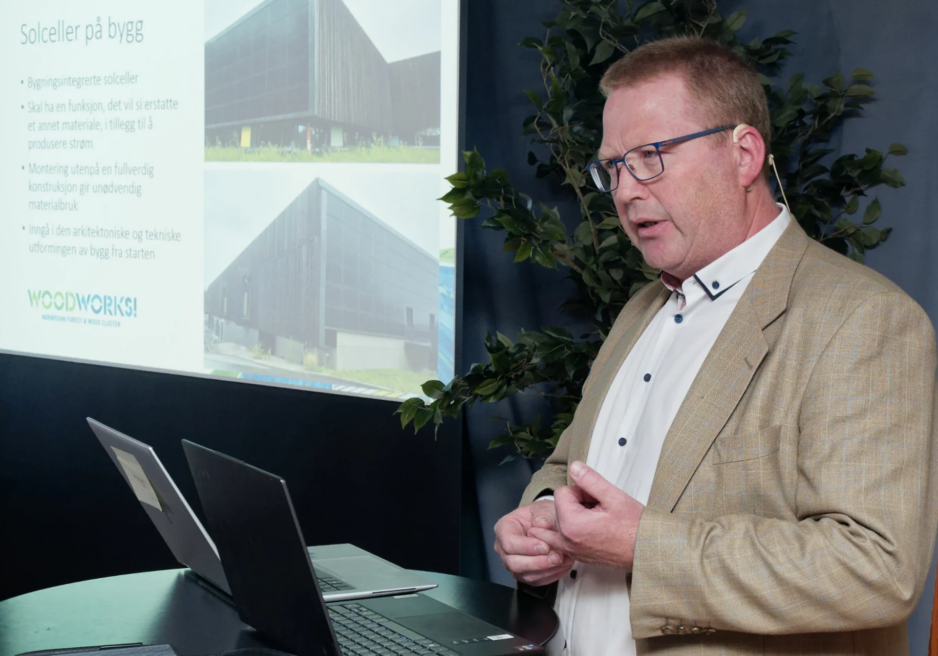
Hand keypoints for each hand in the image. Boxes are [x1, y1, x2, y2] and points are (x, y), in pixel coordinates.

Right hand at [494, 498, 574, 586]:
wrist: (548, 523)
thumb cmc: (542, 515)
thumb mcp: (543, 508)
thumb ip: (543, 514)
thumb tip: (541, 525)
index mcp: (504, 529)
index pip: (509, 543)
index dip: (527, 547)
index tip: (546, 546)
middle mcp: (503, 549)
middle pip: (514, 563)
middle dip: (537, 562)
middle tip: (557, 557)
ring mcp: (513, 563)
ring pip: (525, 575)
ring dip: (547, 570)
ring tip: (564, 560)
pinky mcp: (525, 574)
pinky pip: (536, 581)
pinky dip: (551, 575)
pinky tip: (563, 566)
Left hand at [528, 461, 643, 570]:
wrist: (645, 549)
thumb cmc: (634, 527)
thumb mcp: (613, 496)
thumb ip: (589, 479)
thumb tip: (574, 467)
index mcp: (572, 525)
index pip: (562, 492)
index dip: (580, 491)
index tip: (596, 498)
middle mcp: (566, 541)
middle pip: (560, 507)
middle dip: (577, 503)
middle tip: (600, 509)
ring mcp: (571, 550)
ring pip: (562, 521)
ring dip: (575, 516)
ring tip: (596, 519)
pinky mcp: (576, 555)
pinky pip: (566, 536)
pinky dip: (576, 529)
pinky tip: (595, 529)